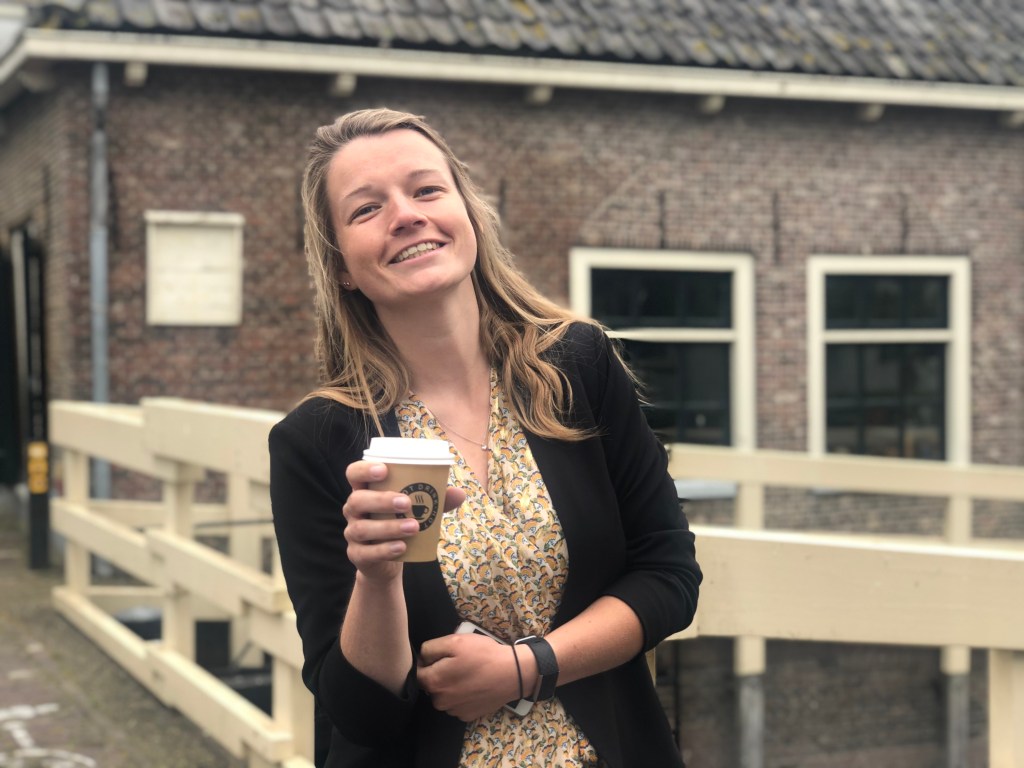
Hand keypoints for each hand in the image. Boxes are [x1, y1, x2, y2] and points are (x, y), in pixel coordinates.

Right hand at [343, 461, 464, 581]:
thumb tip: (460, 493)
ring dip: (389, 527)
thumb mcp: (417, 510)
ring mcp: (352, 533)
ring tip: (414, 527)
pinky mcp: (357, 555)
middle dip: (381, 500)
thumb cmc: (399, 524)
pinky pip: (366, 552)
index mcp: (365, 491)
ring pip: (362, 528)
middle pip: (357, 500)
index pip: (353, 474)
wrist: (388, 562)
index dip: (364, 469)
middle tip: (407, 503)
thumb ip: (436, 500)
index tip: (384, 470)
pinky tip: (401, 548)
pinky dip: (384, 549)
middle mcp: (354, 510)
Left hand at [417, 632, 522, 721]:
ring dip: (451, 685)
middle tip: (458, 662)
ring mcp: (454, 711)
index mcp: (433, 682)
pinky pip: (457, 704)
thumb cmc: (483, 655)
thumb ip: (430, 648)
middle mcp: (440, 701)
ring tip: (468, 673)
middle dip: (440, 674)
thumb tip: (420, 658)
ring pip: (444, 695)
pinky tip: (474, 685)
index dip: (428, 661)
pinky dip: (462, 695)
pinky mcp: (467, 716)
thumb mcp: (454, 641)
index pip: (417, 672)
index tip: (442, 655)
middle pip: (431, 685)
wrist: (512, 673)